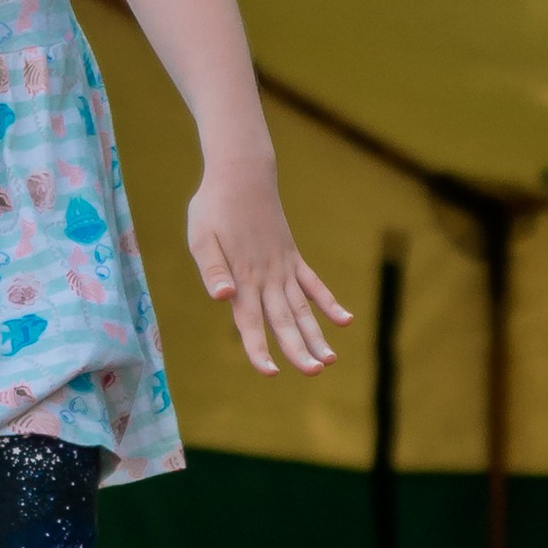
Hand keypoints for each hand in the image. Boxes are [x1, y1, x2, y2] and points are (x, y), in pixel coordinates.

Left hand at [187, 158, 351, 375]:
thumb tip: (222, 297)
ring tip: (330, 361)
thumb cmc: (213, 207)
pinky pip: (314, 284)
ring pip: (303, 308)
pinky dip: (329, 303)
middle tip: (314, 372)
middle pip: (284, 320)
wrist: (242, 174)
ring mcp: (283, 267)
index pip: (250, 321)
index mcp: (243, 277)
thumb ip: (213, 269)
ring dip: (316, 334)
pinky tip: (346, 321)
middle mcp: (267, 277)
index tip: (271, 373)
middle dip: (298, 350)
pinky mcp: (292, 257)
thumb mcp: (201, 237)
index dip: (259, 349)